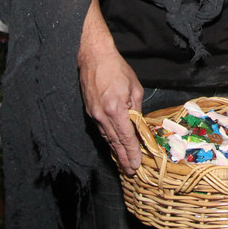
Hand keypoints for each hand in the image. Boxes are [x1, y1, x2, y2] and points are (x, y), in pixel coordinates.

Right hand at [78, 0, 143, 174]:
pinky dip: (107, 140)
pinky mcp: (89, 111)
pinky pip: (100, 130)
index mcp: (116, 109)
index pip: (126, 137)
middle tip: (130, 171)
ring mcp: (93, 114)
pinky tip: (112, 146)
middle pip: (114, 142)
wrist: (93, 56)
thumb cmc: (116, 68)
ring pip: (106, 138)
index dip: (132, 152)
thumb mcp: (135, 87)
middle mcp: (102, 115)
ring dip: (115, 151)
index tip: (137, 164)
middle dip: (123, 158)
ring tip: (123, 163)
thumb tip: (138, 123)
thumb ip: (136, 108)